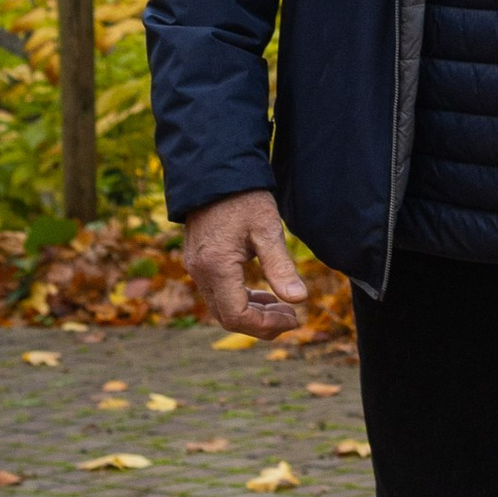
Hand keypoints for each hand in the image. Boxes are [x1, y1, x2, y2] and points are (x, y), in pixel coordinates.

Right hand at [181, 188, 309, 335]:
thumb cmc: (244, 197)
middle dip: (261, 324)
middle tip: (292, 317)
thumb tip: (300, 299)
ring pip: (221, 308)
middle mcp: (200, 272)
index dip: (267, 325)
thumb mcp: (267, 229)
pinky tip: (263, 294)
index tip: (295, 318)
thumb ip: (281, 266)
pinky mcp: (199, 261)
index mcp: (216, 267)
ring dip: (252, 313)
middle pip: (227, 318)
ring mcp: (196, 268)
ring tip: (283, 308)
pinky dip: (240, 299)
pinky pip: (217, 293)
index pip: (238, 316)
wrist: (216, 171)